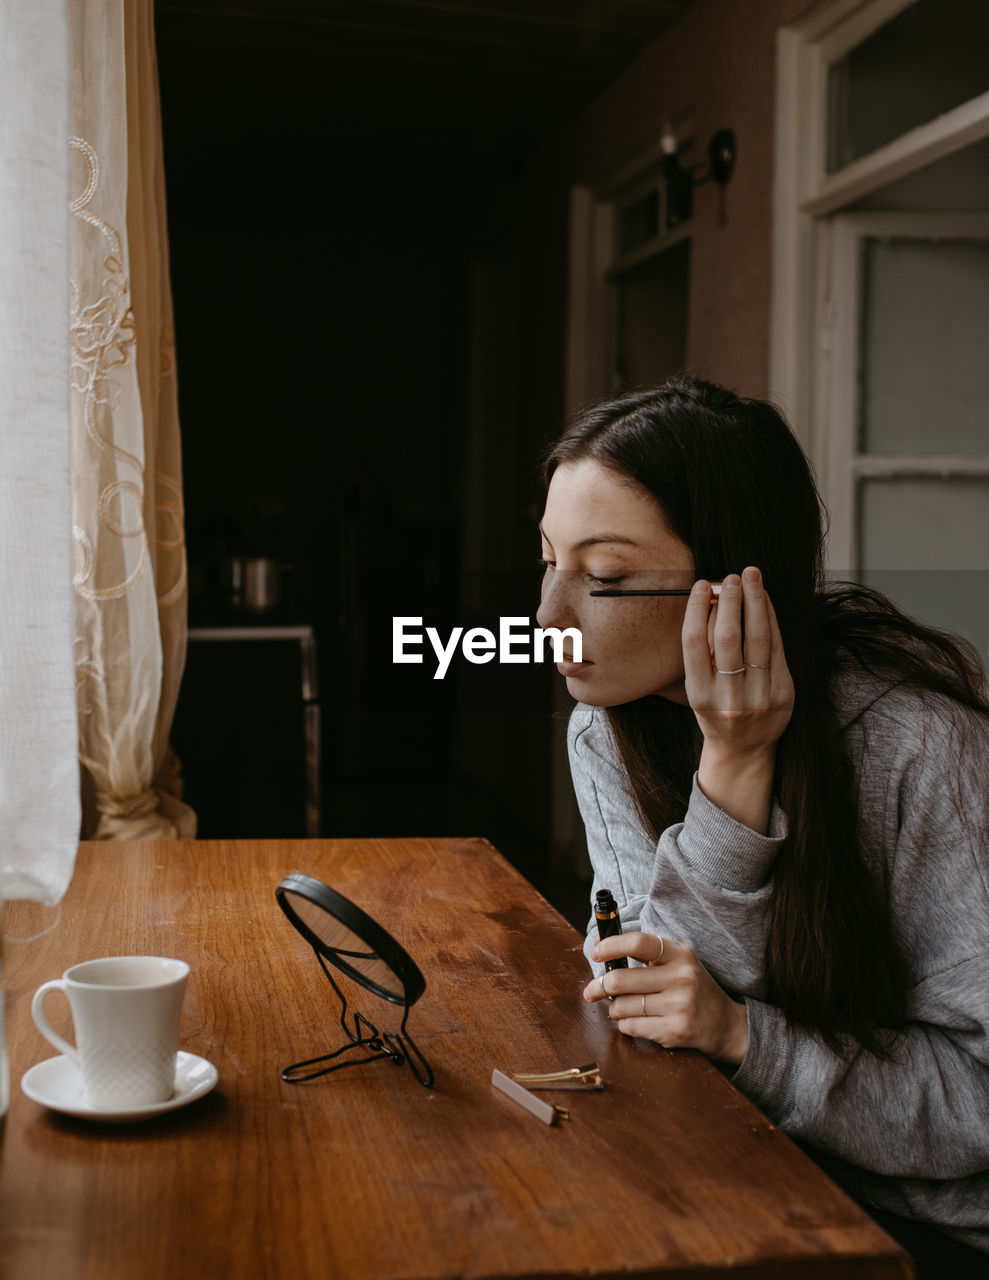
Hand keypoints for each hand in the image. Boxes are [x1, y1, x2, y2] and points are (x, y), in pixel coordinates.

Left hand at [583, 931, 747, 1066]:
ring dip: (613, 1008)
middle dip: (599, 985)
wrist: (725, 1025)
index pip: (638, 942)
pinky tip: (632, 1021)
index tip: (595, 953)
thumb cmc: (692, 989)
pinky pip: (631, 1027)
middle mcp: (681, 977)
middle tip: (592, 990)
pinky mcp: (675, 1031)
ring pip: (623, 1006)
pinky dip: (624, 1024)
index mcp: (680, 954)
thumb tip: (598, 946)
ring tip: (619, 1007)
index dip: (611, 946)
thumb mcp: (677, 963)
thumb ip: (643, 953)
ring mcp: (679, 1005)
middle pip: (621, 979)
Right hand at [682, 567, 793, 832]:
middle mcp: (729, 697)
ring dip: (755, 602)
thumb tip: (711, 602)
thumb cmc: (715, 711)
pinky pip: (777, 647)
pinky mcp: (784, 693)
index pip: (694, 644)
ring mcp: (759, 696)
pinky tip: (765, 601)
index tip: (702, 585)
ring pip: (758, 639)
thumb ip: (702, 653)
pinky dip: (771, 619)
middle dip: (730, 602)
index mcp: (699, 695)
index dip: (697, 609)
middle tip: (731, 577)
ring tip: (751, 577)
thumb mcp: (698, 689)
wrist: (743, 750)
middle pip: (728, 638)